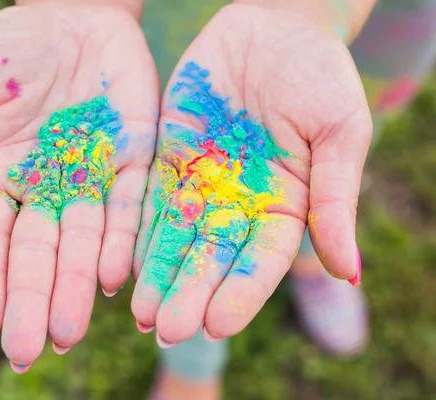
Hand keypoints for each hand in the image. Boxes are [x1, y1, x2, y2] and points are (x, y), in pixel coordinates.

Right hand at [0, 1, 157, 367]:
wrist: (74, 12)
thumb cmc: (15, 46)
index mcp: (2, 177)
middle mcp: (48, 189)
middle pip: (37, 255)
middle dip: (32, 301)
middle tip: (28, 350)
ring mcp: (91, 178)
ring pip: (83, 244)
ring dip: (76, 287)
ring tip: (69, 331)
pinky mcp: (133, 161)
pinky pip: (127, 208)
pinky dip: (120, 242)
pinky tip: (115, 279)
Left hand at [131, 3, 370, 345]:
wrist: (276, 26)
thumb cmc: (320, 75)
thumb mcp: (339, 133)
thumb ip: (334, 200)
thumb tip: (349, 272)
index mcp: (284, 206)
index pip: (260, 261)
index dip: (239, 292)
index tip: (215, 323)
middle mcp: (238, 204)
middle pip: (211, 258)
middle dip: (187, 294)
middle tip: (162, 332)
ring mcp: (201, 183)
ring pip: (175, 238)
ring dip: (157, 275)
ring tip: (138, 313)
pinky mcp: (170, 158)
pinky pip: (150, 200)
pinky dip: (136, 232)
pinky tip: (120, 264)